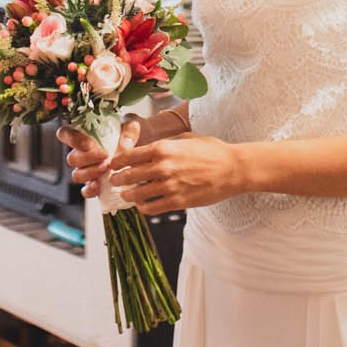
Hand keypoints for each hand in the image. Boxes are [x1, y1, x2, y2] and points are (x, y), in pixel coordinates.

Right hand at [56, 118, 139, 197]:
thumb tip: (125, 144)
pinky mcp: (95, 184)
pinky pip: (85, 191)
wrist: (142, 151)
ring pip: (77, 175)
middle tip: (105, 156)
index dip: (71, 139)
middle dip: (87, 158)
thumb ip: (129, 129)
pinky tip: (100, 185)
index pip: (65, 134)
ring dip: (90, 173)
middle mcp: (81, 153)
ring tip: (106, 168)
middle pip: (72, 158)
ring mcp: (87, 170)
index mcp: (85, 134)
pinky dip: (90, 190)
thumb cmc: (132, 134)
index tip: (88, 144)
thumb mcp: (133, 124)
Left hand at [106, 132, 244, 213]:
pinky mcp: (177, 202)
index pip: (127, 156)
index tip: (113, 165)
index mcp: (162, 148)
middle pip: (126, 177)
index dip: (116, 162)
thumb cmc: (211, 151)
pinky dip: (143, 207)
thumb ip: (163, 144)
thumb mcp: (185, 138)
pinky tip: (144, 204)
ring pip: (136, 195)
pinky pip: (151, 208)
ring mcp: (169, 186)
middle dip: (117, 180)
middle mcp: (162, 167)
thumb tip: (145, 150)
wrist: (233, 169)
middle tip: (115, 182)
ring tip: (127, 195)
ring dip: (128, 196)